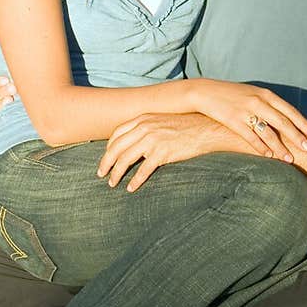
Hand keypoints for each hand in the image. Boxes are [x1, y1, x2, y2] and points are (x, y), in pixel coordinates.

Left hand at [98, 113, 242, 191]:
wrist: (206, 128)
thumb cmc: (185, 125)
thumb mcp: (161, 120)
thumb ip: (146, 127)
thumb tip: (134, 140)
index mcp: (142, 119)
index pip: (116, 134)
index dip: (108, 148)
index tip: (106, 158)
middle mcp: (144, 127)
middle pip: (116, 148)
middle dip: (106, 162)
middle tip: (101, 174)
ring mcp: (153, 139)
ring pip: (125, 159)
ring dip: (116, 173)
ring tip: (113, 183)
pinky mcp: (162, 152)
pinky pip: (143, 170)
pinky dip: (135, 181)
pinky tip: (131, 188)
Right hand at [192, 79, 306, 160]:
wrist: (206, 92)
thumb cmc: (232, 95)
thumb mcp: (253, 94)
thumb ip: (269, 103)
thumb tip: (287, 118)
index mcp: (265, 94)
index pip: (290, 110)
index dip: (303, 123)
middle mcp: (258, 102)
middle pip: (283, 122)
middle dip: (297, 136)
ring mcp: (246, 111)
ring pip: (269, 132)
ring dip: (281, 147)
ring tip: (291, 159)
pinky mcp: (234, 121)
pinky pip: (251, 137)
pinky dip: (261, 148)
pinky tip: (269, 157)